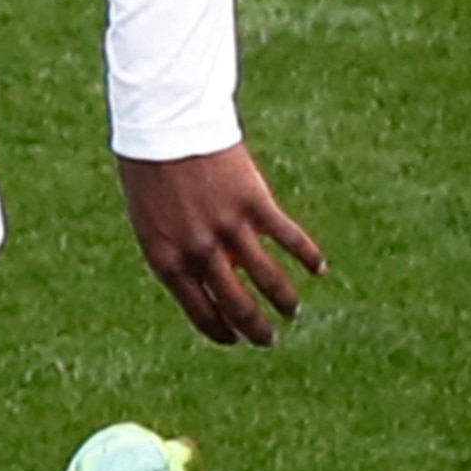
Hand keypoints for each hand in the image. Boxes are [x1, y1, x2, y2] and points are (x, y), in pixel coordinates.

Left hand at [117, 142, 327, 345]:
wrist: (164, 129)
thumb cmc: (151, 175)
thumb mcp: (154, 223)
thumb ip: (182, 252)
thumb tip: (225, 273)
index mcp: (167, 261)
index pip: (200, 312)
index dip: (221, 331)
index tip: (235, 341)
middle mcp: (199, 252)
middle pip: (237, 304)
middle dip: (256, 329)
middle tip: (269, 340)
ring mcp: (229, 229)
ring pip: (268, 280)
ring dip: (284, 301)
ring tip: (293, 313)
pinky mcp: (255, 204)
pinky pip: (289, 239)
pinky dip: (308, 256)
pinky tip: (320, 269)